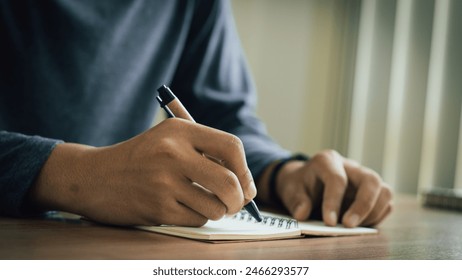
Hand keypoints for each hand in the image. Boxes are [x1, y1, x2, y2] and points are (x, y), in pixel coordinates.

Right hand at [29, 118, 255, 225]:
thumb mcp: (169, 138)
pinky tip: (180, 208)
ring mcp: (164, 182)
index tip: (245, 184)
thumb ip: (207, 152)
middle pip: (230, 182)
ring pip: (216, 206)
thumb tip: (247, 184)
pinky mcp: (157, 208)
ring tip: (202, 203)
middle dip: (240, 199)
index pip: (231, 147)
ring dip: (217, 210)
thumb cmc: (140, 158)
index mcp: (180, 130)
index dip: (245, 170)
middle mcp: (173, 153)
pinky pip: (197, 219)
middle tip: (236, 203)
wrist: (93, 177)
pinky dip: (197, 218)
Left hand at [260, 150, 391, 226]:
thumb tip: (302, 214)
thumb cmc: (299, 185)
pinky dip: (376, 216)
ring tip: (354, 227)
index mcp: (327, 161)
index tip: (329, 222)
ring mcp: (363, 178)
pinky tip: (360, 225)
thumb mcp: (291, 190)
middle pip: (371, 180)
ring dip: (373, 212)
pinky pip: (385, 203)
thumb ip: (297, 201)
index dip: (334, 202)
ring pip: (384, 191)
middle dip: (363, 205)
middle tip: (349, 226)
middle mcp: (350, 166)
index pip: (337, 179)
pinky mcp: (372, 191)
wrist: (305, 182)